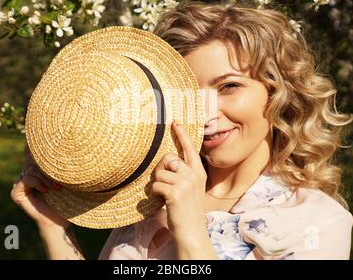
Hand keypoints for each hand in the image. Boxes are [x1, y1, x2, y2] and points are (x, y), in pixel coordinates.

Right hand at [11, 144, 68, 229]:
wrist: (58, 221)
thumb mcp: (63, 179)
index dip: (33, 145)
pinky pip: (27, 179)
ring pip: (31, 169)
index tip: (35, 137)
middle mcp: (25, 175)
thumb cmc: (65, 200)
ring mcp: (19, 184)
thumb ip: (57, 165)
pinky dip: (38, 183)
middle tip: (60, 180)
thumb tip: (62, 146)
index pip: (31, 154)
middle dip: (48, 168)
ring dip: (47, 178)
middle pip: (33, 160)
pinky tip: (46, 190)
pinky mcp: (15, 193)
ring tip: (58, 188)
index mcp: (35, 171)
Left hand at [150, 120, 206, 238]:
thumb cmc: (188, 209)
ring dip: (157, 184)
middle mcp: (193, 175)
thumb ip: (184, 173)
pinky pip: (155, 185)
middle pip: (168, 158)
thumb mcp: (192, 188)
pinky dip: (154, 194)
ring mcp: (185, 183)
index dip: (182, 134)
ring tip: (164, 195)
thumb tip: (168, 161)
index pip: (190, 149)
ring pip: (159, 172)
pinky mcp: (175, 193)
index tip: (175, 122)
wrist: (191, 231)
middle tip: (163, 182)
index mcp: (198, 172)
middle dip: (161, 168)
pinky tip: (162, 201)